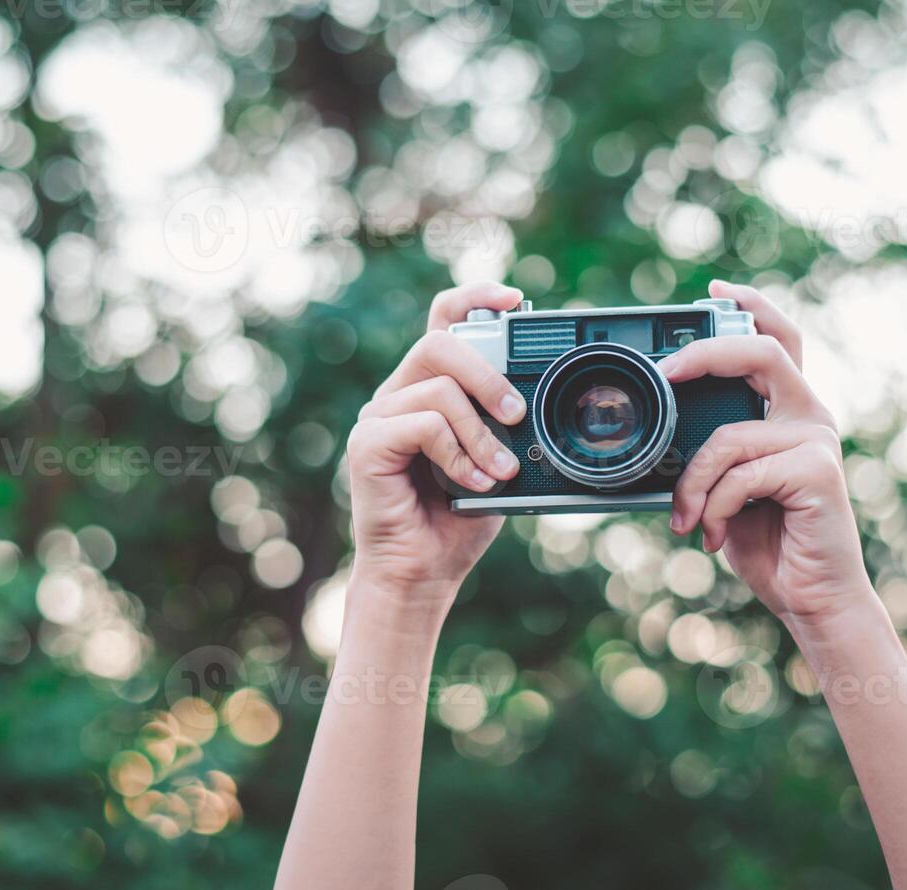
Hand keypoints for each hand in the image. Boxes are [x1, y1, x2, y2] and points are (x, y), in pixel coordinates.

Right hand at [346, 282, 527, 597]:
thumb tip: (539, 395)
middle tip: (518, 414)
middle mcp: (399, 394)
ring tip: (501, 471)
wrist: (423, 571)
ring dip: (482, 432)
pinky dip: (458, 455)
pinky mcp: (367, 444)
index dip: (475, 299)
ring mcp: (378, 417)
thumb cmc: (458, 518)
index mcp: (428, 388)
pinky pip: (424, 425)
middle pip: (441, 342)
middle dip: (488, 372)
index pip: (443, 323)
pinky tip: (474, 483)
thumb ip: (507, 423)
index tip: (515, 300)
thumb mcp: (499, 459)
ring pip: (438, 388)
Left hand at [661, 281, 871, 629]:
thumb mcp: (726, 484)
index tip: (714, 290)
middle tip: (665, 371)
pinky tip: (715, 536)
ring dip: (693, 484)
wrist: (809, 598)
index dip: (751, 306)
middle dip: (707, 353)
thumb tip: (662, 423)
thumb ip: (711, 448)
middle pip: (763, 353)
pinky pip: (740, 474)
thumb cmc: (766, 540)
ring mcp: (817, 440)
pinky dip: (714, 507)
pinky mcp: (818, 470)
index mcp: (789, 410)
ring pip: (728, 435)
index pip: (777, 339)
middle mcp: (809, 415)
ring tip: (688, 520)